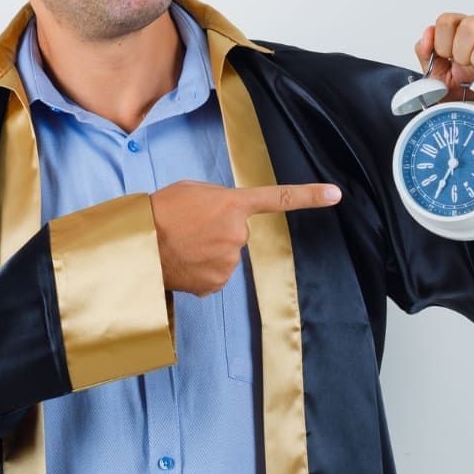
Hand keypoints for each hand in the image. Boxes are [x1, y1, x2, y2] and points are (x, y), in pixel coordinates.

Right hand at [149, 179, 340, 295]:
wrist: (138, 245)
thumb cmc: (160, 211)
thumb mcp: (192, 190)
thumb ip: (218, 200)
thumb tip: (228, 219)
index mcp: (233, 204)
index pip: (278, 198)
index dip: (309, 196)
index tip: (335, 194)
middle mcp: (237, 234)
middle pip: (237, 233)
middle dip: (219, 231)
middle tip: (190, 227)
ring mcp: (229, 261)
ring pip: (226, 256)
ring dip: (208, 251)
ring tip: (182, 244)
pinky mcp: (216, 283)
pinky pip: (214, 275)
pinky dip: (201, 270)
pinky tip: (183, 262)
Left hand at [413, 12, 473, 140]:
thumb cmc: (472, 99)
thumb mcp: (441, 82)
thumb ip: (428, 58)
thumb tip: (426, 34)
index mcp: (462, 36)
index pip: (447, 20)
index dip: (442, 42)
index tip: (447, 61)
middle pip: (470, 23)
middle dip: (462, 51)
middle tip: (466, 70)